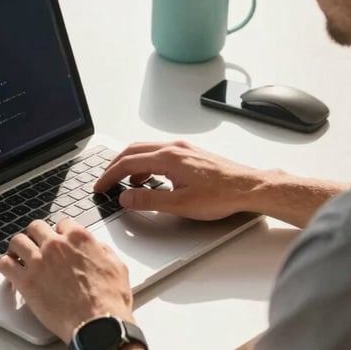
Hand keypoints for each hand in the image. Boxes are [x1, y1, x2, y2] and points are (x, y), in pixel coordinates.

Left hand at [0, 218, 134, 343]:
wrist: (98, 323)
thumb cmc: (109, 300)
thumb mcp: (116, 266)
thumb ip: (103, 250)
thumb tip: (97, 247)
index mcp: (79, 238)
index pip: (62, 223)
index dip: (60, 232)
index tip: (58, 240)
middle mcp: (56, 245)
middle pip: (36, 227)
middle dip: (37, 236)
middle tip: (38, 246)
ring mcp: (39, 261)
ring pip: (17, 241)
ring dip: (18, 248)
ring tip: (20, 256)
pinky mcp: (26, 281)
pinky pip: (5, 264)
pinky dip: (6, 265)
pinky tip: (11, 271)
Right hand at [94, 140, 260, 220]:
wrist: (250, 187)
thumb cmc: (222, 195)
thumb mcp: (181, 204)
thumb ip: (149, 200)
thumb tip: (126, 197)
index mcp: (168, 157)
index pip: (128, 163)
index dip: (110, 176)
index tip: (101, 187)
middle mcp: (174, 147)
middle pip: (133, 151)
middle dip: (115, 166)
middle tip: (105, 182)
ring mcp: (182, 148)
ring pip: (146, 150)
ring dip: (131, 165)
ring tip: (126, 184)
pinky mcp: (190, 153)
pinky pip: (159, 153)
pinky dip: (146, 164)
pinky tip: (150, 179)